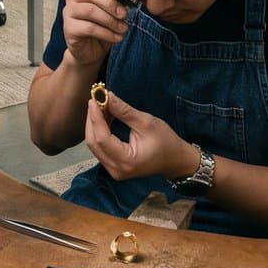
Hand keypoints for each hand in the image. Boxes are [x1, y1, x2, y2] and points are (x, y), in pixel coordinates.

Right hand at [60, 0, 130, 69]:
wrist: (90, 51)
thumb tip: (128, 0)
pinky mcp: (69, 28)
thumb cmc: (101, 28)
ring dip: (110, 20)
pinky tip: (116, 37)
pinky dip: (106, 33)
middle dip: (110, 3)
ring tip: (123, 28)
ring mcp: (69, 13)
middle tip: (124, 14)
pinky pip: (89, 28)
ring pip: (90, 10)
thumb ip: (116, 2)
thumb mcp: (111, 12)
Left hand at [83, 87, 197, 181]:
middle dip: (92, 120)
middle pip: (93, 143)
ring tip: (100, 107)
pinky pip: (100, 148)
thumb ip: (124, 111)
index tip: (93, 100)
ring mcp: (113, 170)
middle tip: (96, 101)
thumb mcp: (146, 122)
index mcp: (126, 161)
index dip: (95, 118)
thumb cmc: (165, 141)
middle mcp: (115, 169)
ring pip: (94, 145)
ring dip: (95, 125)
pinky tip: (104, 118)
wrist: (175, 160)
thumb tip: (107, 96)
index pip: (102, 138)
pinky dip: (99, 132)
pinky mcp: (113, 166)